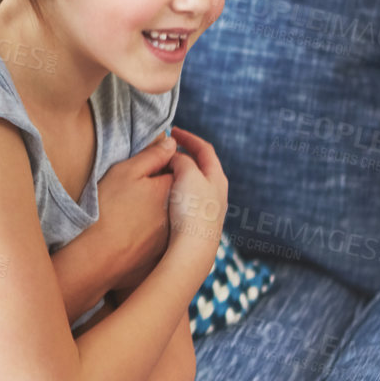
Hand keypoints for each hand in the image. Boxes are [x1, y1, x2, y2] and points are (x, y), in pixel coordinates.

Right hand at [88, 133, 178, 291]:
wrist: (100, 257)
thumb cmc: (109, 210)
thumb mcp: (127, 172)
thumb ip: (153, 155)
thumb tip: (171, 143)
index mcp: (174, 188)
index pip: (177, 167)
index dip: (160, 162)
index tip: (142, 164)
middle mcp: (180, 212)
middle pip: (174, 190)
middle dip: (160, 184)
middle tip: (133, 186)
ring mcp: (172, 234)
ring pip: (167, 212)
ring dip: (155, 207)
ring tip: (128, 208)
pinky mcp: (162, 252)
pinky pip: (158, 233)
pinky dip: (148, 227)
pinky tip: (128, 229)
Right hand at [165, 127, 227, 261]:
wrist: (193, 250)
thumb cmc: (192, 210)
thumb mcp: (187, 174)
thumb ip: (181, 160)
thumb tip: (175, 156)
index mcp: (217, 177)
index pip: (205, 149)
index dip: (189, 137)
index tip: (172, 131)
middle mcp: (217, 192)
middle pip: (201, 166)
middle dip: (185, 155)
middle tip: (167, 150)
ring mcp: (209, 210)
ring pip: (193, 184)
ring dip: (179, 174)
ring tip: (162, 171)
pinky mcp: (198, 224)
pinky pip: (186, 199)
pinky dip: (175, 190)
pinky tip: (163, 197)